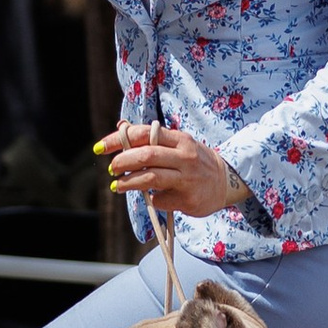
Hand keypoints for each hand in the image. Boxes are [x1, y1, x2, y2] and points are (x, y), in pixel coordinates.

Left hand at [99, 125, 259, 224]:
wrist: (227, 182)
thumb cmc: (195, 161)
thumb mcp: (178, 144)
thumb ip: (152, 138)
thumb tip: (121, 127)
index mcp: (179, 139)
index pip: (143, 134)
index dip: (118, 139)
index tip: (100, 148)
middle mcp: (184, 156)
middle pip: (145, 155)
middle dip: (122, 162)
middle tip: (112, 168)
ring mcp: (187, 178)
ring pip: (150, 179)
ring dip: (128, 183)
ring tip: (117, 186)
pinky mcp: (188, 199)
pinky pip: (160, 199)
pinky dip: (151, 199)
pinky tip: (152, 198)